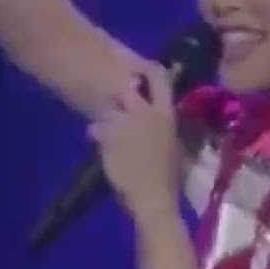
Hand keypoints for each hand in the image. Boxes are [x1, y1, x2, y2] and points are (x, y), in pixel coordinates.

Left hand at [88, 65, 180, 219]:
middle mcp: (144, 114)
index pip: (159, 79)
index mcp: (165, 114)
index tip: (142, 74)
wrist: (152, 197)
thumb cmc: (168, 176)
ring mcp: (124, 125)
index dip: (149, 71)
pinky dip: (95, 132)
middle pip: (127, 89)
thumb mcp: (174, 145)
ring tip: (106, 127)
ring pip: (109, 109)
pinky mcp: (108, 139)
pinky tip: (98, 140)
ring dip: (106, 116)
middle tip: (119, 104)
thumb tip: (162, 114)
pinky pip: (96, 128)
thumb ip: (164, 125)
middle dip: (121, 94)